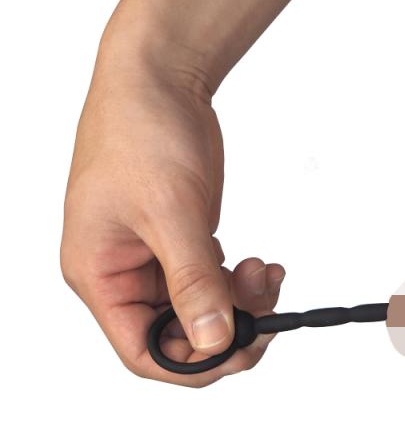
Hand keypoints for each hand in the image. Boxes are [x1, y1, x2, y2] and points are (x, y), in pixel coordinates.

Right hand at [61, 52, 283, 385]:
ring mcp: (153, 262)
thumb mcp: (171, 212)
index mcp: (100, 276)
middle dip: (228, 329)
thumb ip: (193, 281)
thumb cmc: (141, 132)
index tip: (239, 347)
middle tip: (268, 311)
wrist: (158, 79)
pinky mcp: (180, 245)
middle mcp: (123, 277)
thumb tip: (215, 340)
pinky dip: (241, 283)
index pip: (142, 351)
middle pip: (178, 337)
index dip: (192, 361)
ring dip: (242, 304)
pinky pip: (213, 284)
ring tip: (265, 272)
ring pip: (202, 312)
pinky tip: (260, 265)